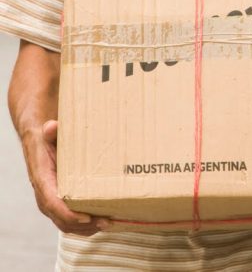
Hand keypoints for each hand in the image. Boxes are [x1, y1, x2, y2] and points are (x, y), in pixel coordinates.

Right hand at [25, 120, 105, 234]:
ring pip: (65, 223)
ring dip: (86, 228)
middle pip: (61, 218)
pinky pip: (69, 220)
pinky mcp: (59, 203)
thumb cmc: (48, 140)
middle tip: (106, 222)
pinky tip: (101, 224)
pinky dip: (84, 226)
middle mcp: (45, 195)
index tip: (86, 217)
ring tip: (108, 224)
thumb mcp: (49, 134)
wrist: (39, 144)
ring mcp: (51, 202)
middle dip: (83, 224)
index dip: (68, 213)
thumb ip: (51, 132)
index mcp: (43, 180)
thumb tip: (52, 126)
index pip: (52, 203)